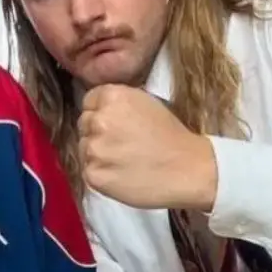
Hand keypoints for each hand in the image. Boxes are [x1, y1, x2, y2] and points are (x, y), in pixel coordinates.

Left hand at [79, 85, 217, 209]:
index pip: (89, 102)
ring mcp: (94, 148)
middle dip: (97, 132)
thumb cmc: (172, 135)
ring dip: (97, 154)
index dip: (101, 113)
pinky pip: (88, 170)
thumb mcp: (146, 102)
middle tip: (120, 144)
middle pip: (84, 124)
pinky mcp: (94, 174)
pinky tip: (121, 174)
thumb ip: (119, 102)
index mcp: (112, 96)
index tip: (114, 124)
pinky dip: (101, 173)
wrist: (188, 169)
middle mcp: (99, 120)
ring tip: (123, 161)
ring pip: (83, 148)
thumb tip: (100, 109)